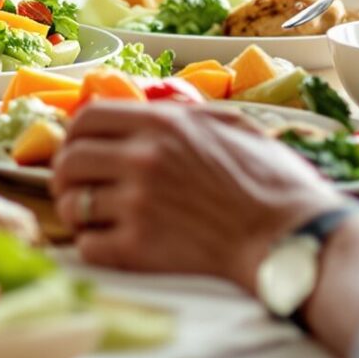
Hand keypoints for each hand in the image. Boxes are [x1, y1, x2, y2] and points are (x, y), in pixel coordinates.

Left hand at [49, 103, 341, 290]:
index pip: (87, 118)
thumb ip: (187, 115)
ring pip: (71, 205)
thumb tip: (155, 108)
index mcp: (164, 124)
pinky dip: (93, 246)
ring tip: (93, 218)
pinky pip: (87, 246)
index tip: (80, 148)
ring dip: (77, 213)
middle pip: (68, 160)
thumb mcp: (233, 125)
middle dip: (66, 175)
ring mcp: (138, 205)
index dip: (76, 134)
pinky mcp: (139, 249)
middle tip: (76, 187)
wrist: (292, 238)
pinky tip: (110, 244)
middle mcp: (143, 159)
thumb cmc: (274, 182)